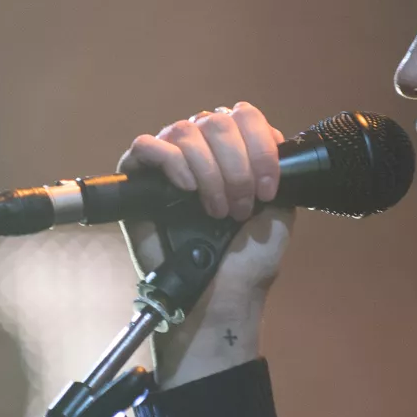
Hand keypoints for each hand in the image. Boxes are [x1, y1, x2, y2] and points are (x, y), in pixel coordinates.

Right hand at [118, 102, 295, 385]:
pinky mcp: (138, 179)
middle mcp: (202, 150)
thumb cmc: (245, 262)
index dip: (260, 146)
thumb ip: (278, 173)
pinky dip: (171, 162)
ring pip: (184, 131)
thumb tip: (274, 142)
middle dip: (236, 166)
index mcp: (236, 152)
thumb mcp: (277, 212)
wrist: (219, 299)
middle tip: (239, 209)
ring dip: (207, 171)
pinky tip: (186, 189)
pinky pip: (147, 146)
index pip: (245, 117)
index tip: (268, 189)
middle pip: (216, 122)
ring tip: (215, 211)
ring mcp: (170, 162)